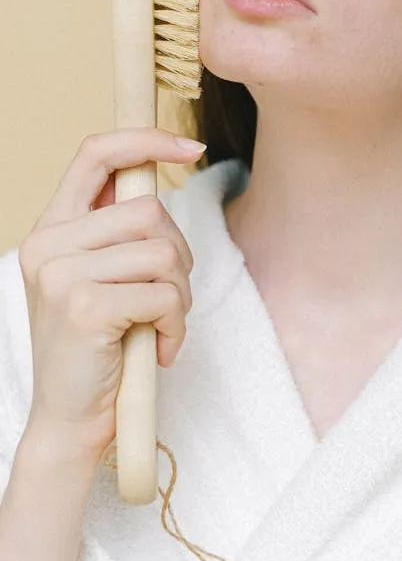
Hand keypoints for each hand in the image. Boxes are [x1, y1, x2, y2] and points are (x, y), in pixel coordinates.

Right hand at [18, 128, 204, 462]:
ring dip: (181, 294)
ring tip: (163, 325)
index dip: (146, 139)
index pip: (95, 154)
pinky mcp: (85, 308)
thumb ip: (117, 233)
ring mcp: (61, 275)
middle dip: (179, 255)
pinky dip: (176, 323)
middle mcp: (48, 245)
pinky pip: (163, 293)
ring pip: (163, 251)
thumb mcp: (102, 280)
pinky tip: (161, 349)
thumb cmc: (101, 349)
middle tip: (168, 299)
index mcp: (51, 229)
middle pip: (149, 210)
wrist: (73, 421)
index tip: (193, 146)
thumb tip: (157, 174)